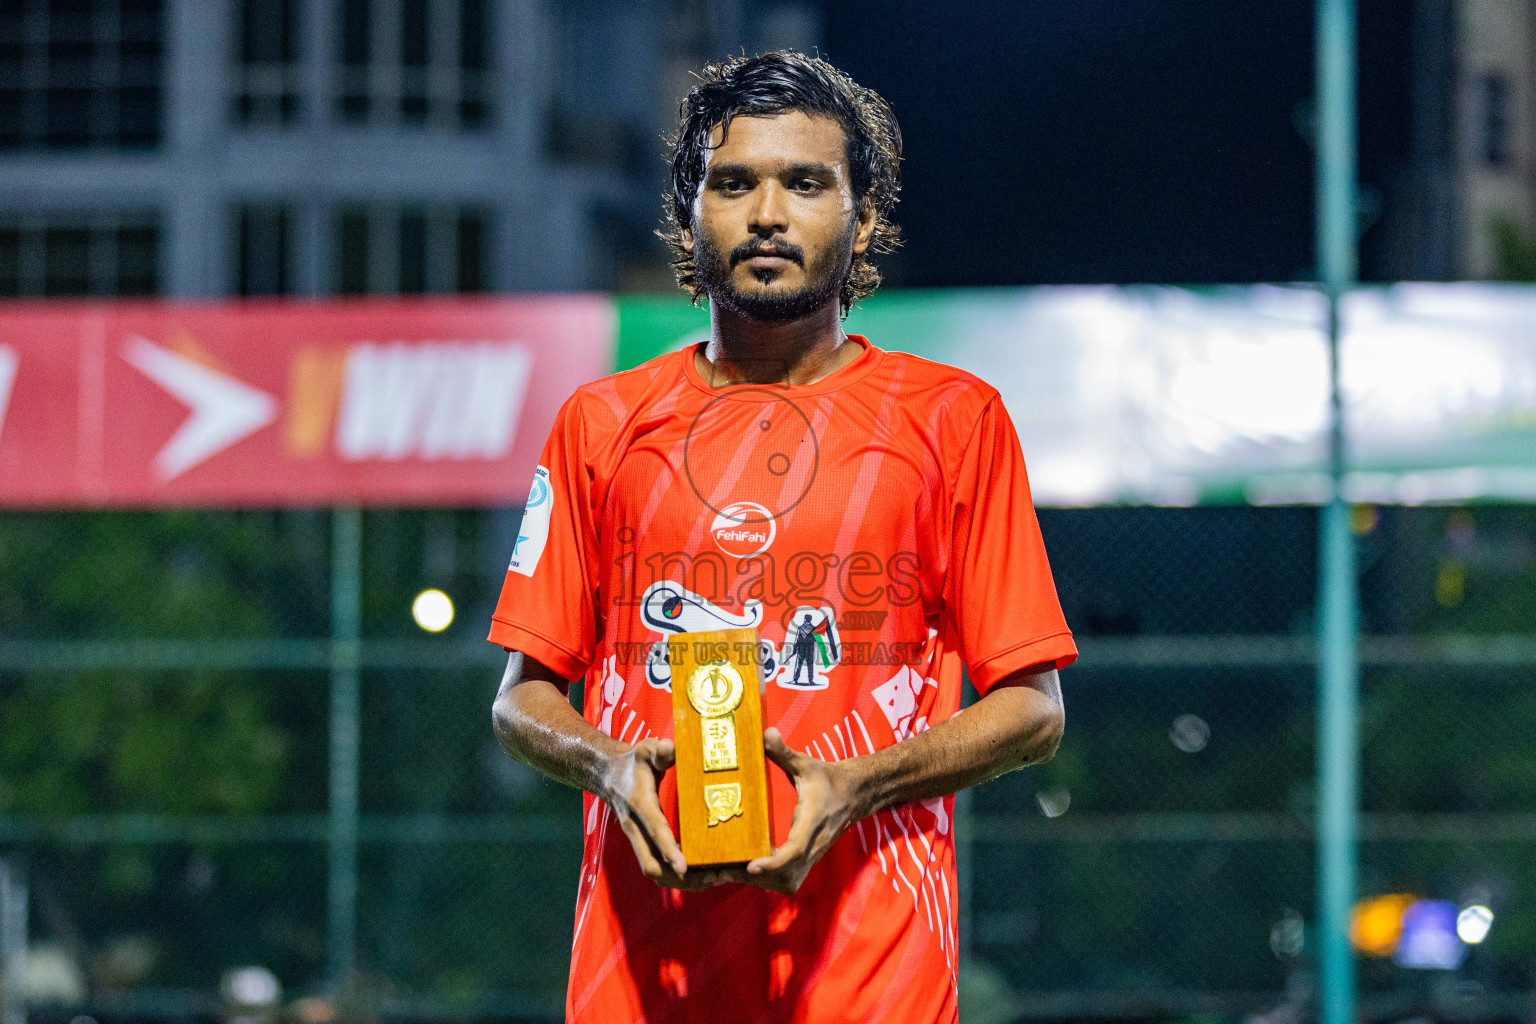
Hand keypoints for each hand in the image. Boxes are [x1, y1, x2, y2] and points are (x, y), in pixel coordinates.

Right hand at [601, 737, 739, 891]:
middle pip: (652, 865)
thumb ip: (659, 749)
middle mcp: (635, 827)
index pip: (654, 830)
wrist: (607, 774)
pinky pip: (656, 868)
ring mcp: (637, 839)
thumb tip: (671, 748)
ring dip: (681, 882)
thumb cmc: (633, 761)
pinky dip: (675, 877)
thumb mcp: (645, 749)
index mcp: (639, 804)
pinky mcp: (641, 844)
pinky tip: (699, 875)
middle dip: (681, 877)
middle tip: (713, 876)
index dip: (668, 849)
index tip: (684, 866)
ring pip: (653, 873)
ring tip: (712, 879)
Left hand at [744, 727, 862, 893]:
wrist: (854, 795)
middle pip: (787, 875)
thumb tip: (766, 733)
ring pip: (787, 882)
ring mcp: (812, 856)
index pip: (795, 849)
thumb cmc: (826, 779)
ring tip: (729, 870)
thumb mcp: (805, 764)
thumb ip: (783, 752)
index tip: (752, 866)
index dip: (774, 862)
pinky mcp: (807, 861)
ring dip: (760, 882)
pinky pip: (787, 879)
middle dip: (757, 877)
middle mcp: (813, 844)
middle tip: (723, 869)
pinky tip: (747, 867)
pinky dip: (767, 880)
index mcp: (812, 821)